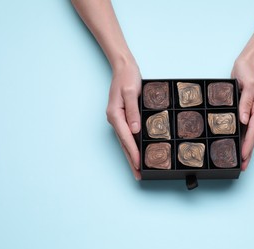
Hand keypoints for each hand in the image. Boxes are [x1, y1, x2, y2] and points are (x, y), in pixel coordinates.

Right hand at [106, 58, 141, 179]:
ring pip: (125, 141)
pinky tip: (136, 152)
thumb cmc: (127, 77)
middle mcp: (114, 119)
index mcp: (115, 115)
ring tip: (137, 169)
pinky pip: (127, 135)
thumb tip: (135, 130)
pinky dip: (131, 145)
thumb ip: (133, 111)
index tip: (138, 164)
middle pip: (124, 144)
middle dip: (131, 161)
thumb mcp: (131, 92)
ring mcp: (117, 119)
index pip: (126, 138)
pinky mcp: (122, 117)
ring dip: (130, 155)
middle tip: (138, 175)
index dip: (133, 152)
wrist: (123, 67)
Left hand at [231, 57, 253, 170]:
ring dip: (246, 147)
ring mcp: (252, 112)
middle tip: (243, 166)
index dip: (248, 144)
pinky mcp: (246, 110)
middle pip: (253, 135)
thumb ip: (245, 102)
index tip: (243, 156)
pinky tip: (237, 144)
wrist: (248, 63)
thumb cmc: (248, 71)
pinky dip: (242, 137)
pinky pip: (245, 127)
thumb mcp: (248, 84)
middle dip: (248, 151)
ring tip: (241, 161)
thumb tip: (244, 120)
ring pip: (250, 133)